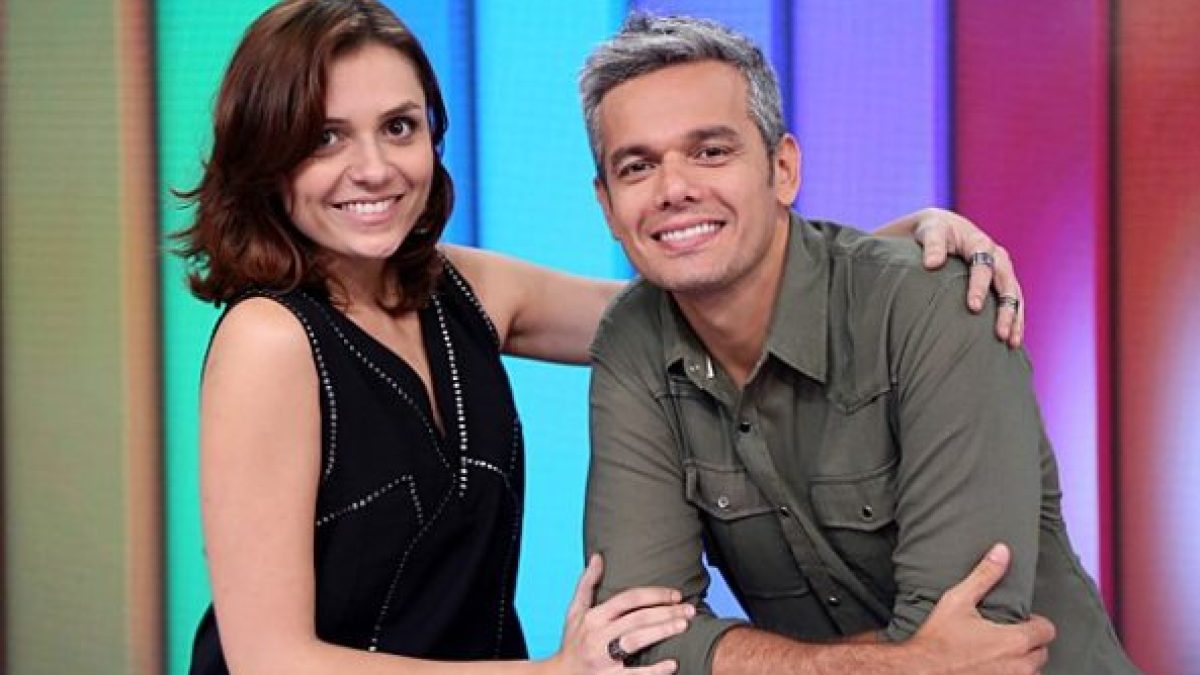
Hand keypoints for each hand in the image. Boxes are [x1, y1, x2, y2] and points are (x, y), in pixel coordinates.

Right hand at [549, 554, 691, 674]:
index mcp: (593, 617)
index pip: (627, 599)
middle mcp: (597, 635)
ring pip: (637, 640)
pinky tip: (672, 664)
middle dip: (666, 612)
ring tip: (683, 626)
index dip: (653, 594)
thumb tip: (598, 557)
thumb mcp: (575, 611)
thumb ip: (587, 583)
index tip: (675, 594)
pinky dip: (654, 670)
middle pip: (637, 618)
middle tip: (689, 609)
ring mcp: (603, 658)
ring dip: (662, 631)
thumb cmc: (572, 641)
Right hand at [905, 544, 1055, 674]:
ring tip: (1001, 655)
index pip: (1047, 631)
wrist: (920, 671)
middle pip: (1042, 653)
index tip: (1020, 621)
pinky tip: (992, 669)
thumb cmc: (938, 639)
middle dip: (1029, 644)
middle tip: (1007, 637)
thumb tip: (1002, 551)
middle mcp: (1020, 666)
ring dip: (1022, 664)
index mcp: (1015, 641)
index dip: (1035, 623)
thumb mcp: (958, 600)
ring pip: (1032, 672)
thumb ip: (984, 575)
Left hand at [909, 208, 1024, 347]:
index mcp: (980, 243)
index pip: (983, 266)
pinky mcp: (1002, 282)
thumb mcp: (931, 232)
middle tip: (999, 334)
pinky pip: (1014, 302)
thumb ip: (933, 245)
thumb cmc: (935, 232)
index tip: (973, 307)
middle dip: (1005, 310)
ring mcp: (1003, 270)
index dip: (979, 287)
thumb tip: (931, 263)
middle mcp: (997, 257)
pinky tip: (1012, 341)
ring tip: (1011, 343)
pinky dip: (1015, 320)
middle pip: (1006, 285)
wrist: (946, 229)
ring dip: (1015, 319)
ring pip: (1015, 296)